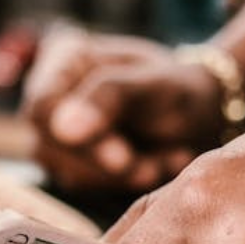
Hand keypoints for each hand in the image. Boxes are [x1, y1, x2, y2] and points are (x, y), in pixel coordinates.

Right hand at [21, 27, 226, 191]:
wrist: (202, 120)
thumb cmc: (178, 91)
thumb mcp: (154, 86)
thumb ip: (110, 97)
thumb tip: (62, 129)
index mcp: (64, 57)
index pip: (42, 106)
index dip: (75, 138)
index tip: (122, 156)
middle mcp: (51, 95)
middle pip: (48, 145)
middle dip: (104, 164)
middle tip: (150, 168)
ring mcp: (56, 134)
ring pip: (66, 171)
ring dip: (119, 177)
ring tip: (161, 164)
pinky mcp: (71, 164)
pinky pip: (86, 186)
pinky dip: (124, 185)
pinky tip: (155, 168)